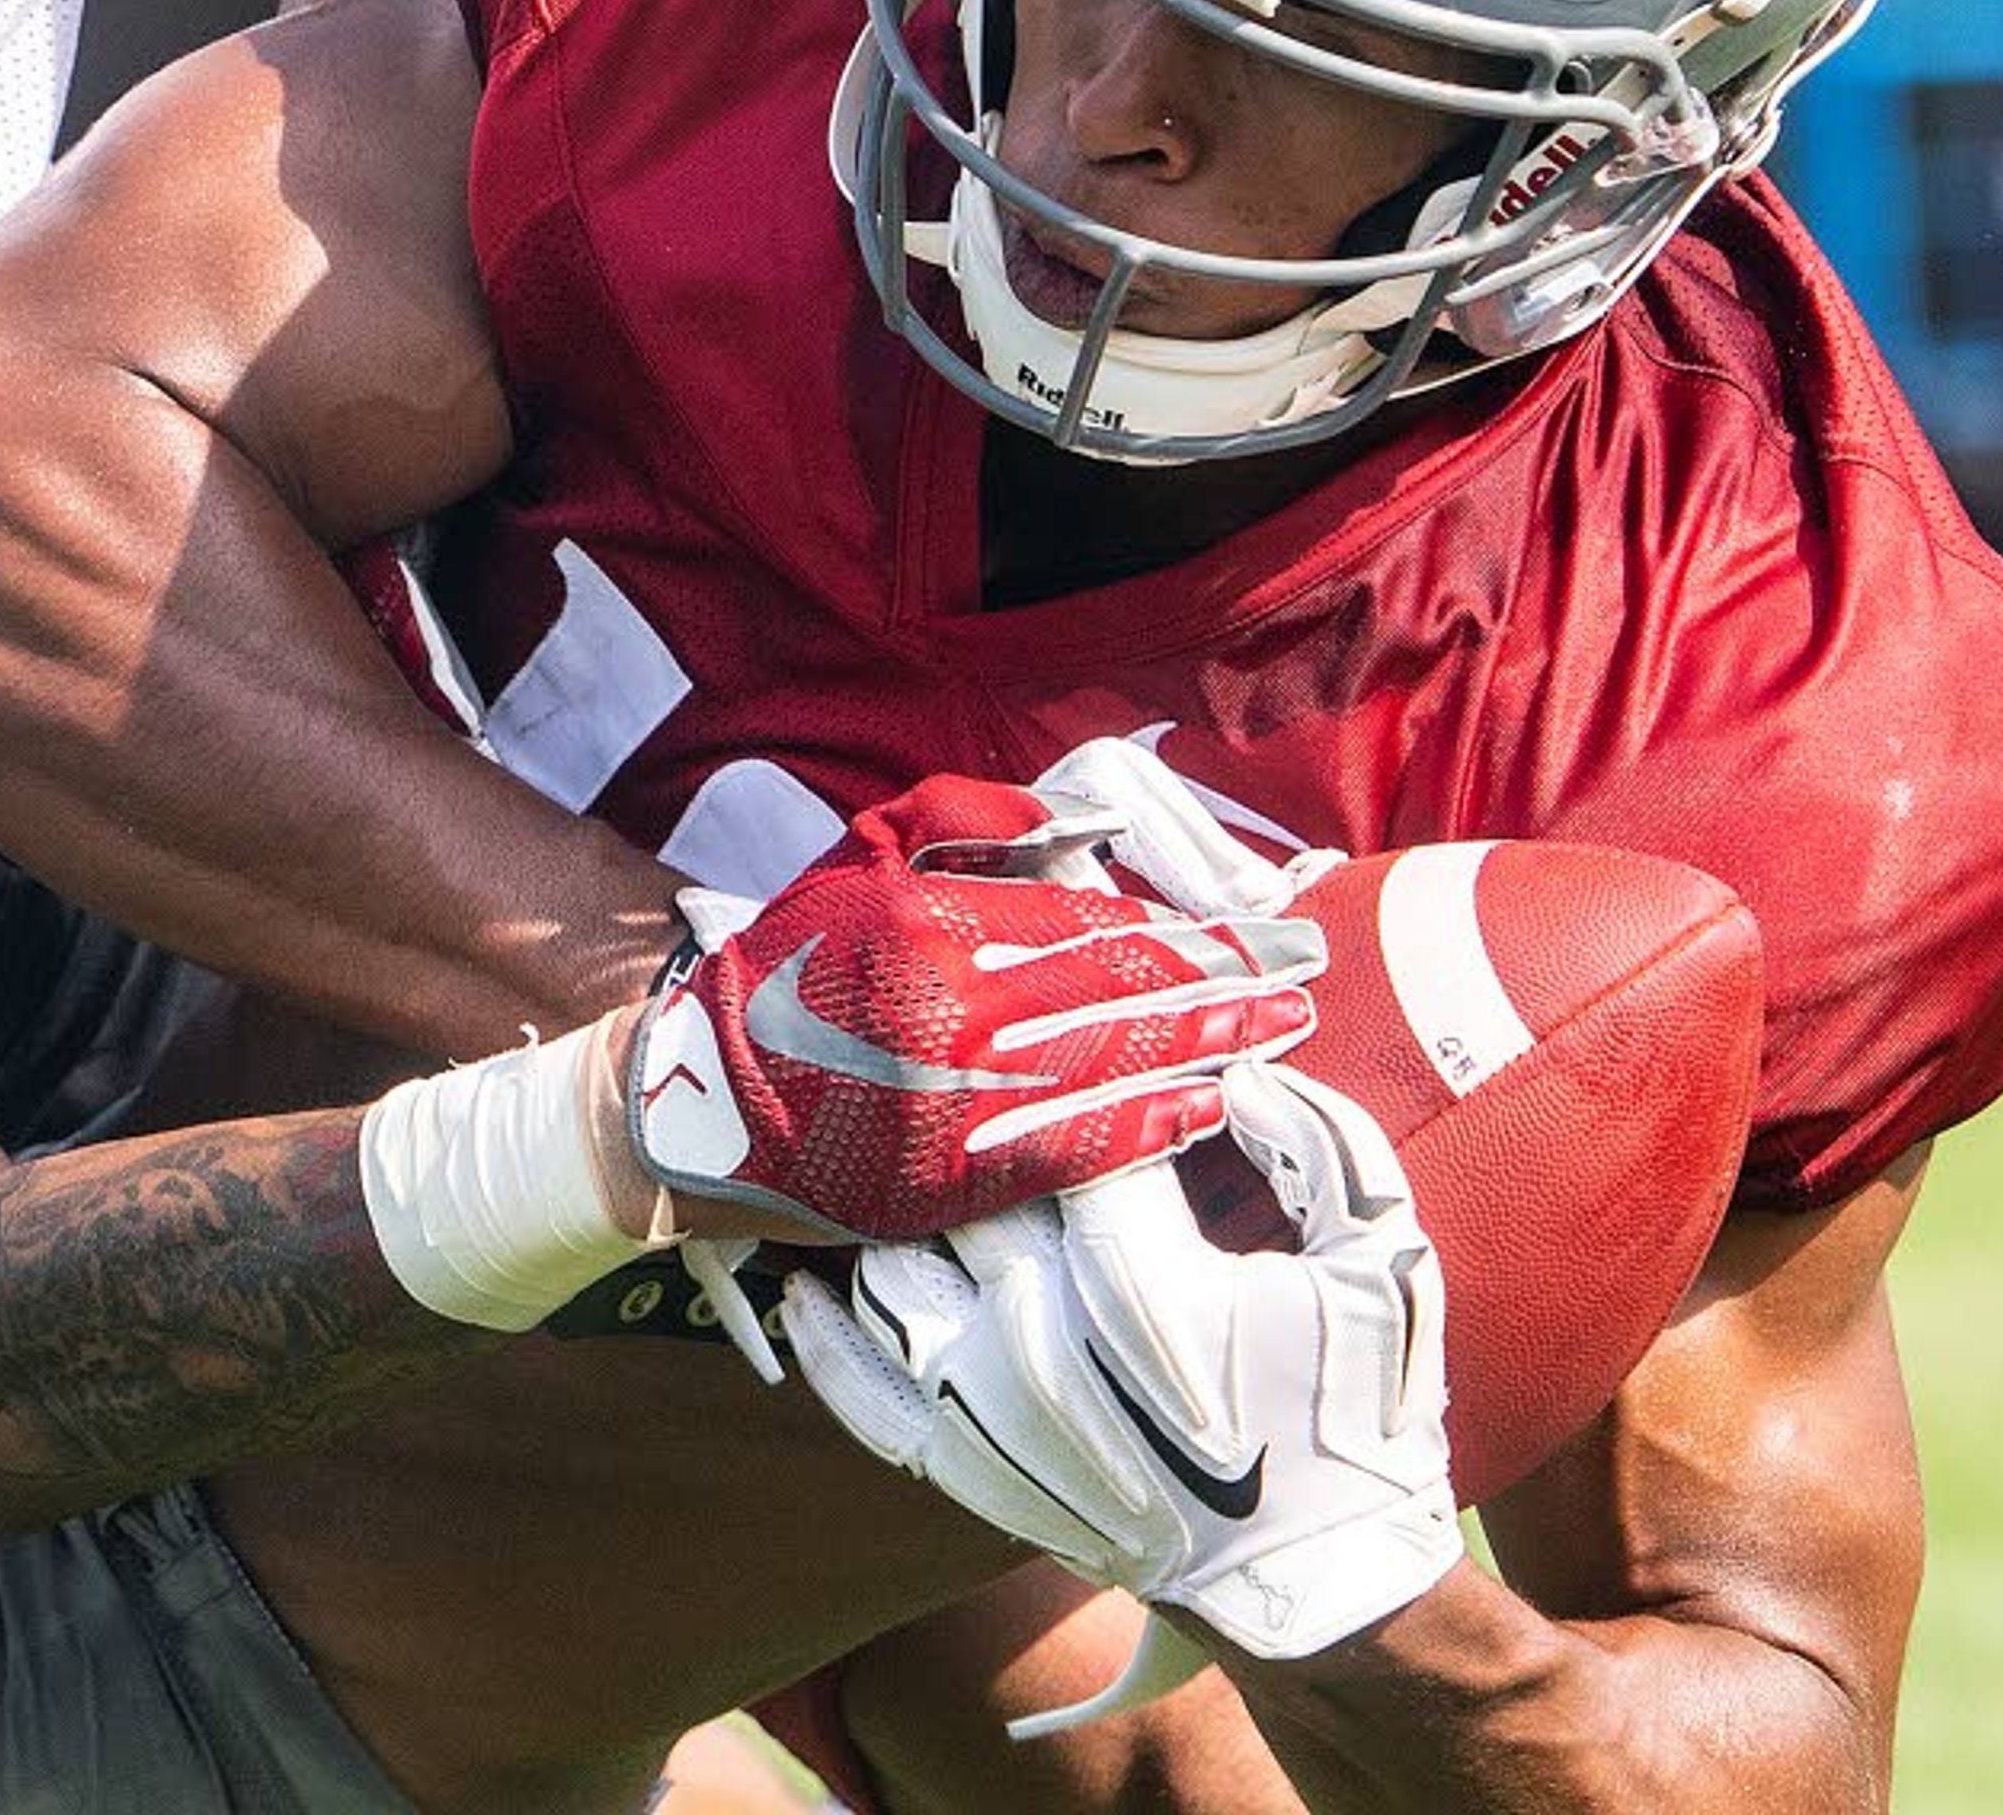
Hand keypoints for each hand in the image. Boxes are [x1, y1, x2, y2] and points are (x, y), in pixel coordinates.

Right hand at [626, 776, 1320, 1239]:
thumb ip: (974, 820)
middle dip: (1231, 981)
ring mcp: (950, 1102)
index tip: (1254, 929)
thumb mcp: (862, 855)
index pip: (1090, 923)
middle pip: (1123, 992)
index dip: (1185, 929)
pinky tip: (1208, 1106)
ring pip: (1112, 1068)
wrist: (695, 1098)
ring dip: (1211, 1047)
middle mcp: (945, 1010)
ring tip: (1281, 1030)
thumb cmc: (793, 963)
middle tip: (1307, 971)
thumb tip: (1094, 828)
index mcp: (925, 921)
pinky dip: (1150, 1127)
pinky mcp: (946, 1181)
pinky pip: (1073, 1150)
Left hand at [788, 1061, 1464, 1662]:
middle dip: (970, 1118)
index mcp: (1142, 1281)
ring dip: (887, 1208)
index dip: (1073, 1069)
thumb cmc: (1356, 1413)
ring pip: (885, 1259)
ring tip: (889, 1157)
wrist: (1319, 1589)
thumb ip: (1318, 1144)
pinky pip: (852, 1382)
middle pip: (958, 1182)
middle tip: (969, 1068)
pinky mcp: (958, 1464)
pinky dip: (820, 1325)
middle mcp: (1040, 1336)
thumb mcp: (1384, 1261)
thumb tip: (1231, 1068)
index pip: (1067, 1126)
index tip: (1073, 1035)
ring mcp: (983, 1405)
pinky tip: (809, 1274)